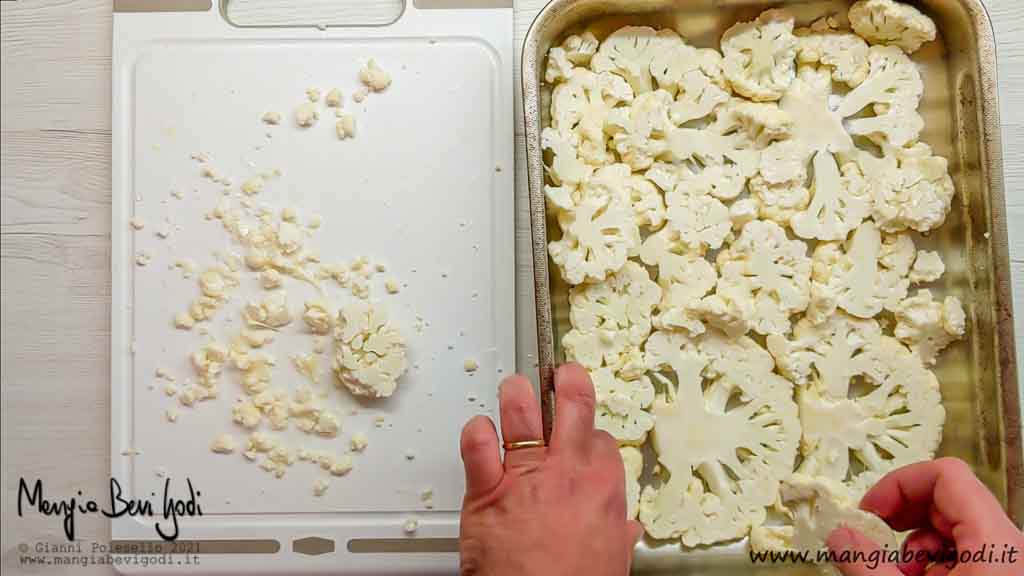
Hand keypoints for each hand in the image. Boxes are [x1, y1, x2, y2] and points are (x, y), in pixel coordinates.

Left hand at [458, 363, 641, 575]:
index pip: (600, 438)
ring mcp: (526, 476)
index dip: (589, 435)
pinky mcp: (487, 491)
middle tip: (561, 374)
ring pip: (522, 413)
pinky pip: (477, 446)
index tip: (582, 436)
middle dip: (567, 381)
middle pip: (573, 404)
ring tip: (514, 388)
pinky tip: (478, 428)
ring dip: (516, 394)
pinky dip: (475, 432)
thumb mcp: (613, 561)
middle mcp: (566, 471)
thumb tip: (625, 531)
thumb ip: (617, 537)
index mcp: (602, 486)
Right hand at [826, 458, 1023, 575]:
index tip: (869, 511)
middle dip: (901, 518)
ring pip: (953, 528)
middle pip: (947, 499)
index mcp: (995, 541)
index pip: (947, 475)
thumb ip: (869, 565)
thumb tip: (838, 535)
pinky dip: (932, 562)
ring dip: (913, 544)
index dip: (899, 484)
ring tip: (895, 573)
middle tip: (871, 537)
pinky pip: (965, 552)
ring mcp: (1007, 562)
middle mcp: (1008, 544)